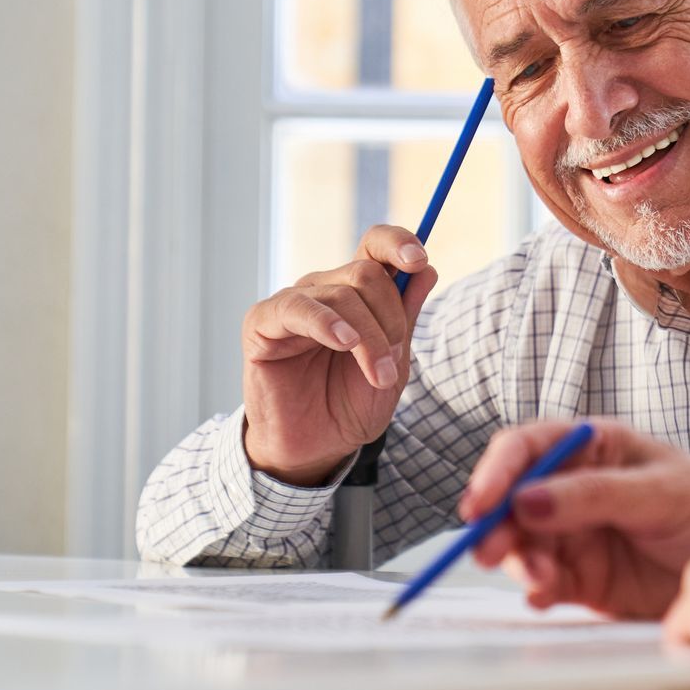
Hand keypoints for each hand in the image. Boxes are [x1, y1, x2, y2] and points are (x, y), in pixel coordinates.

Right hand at [240, 225, 437, 484]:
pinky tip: (343, 342)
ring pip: (341, 294)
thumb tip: (426, 269)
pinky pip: (296, 308)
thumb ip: (406, 316)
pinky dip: (326, 323)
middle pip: (366, 273)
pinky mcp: (262, 324)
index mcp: (357, 291)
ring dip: (369, 337)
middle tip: (392, 364)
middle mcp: (324, 289)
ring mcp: (293, 303)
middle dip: (391, 317)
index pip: (375, 244)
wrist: (316, 447)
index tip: (420, 260)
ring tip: (379, 375)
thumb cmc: (351, 403)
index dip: (398, 242)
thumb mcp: (393, 361)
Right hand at [461, 418, 689, 618]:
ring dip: (520, 561)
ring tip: (542, 578)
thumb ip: (594, 494)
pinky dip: (538, 590)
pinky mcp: (585, 580)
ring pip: (523, 545)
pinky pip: (545, 583)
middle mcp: (575, 490)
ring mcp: (578, 536)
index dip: (496, 473)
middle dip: (496, 525)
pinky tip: (547, 594)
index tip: (478, 503)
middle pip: (514, 501)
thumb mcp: (661, 491)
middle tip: (490, 551)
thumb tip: (528, 499)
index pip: (528, 449)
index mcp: (594, 448)